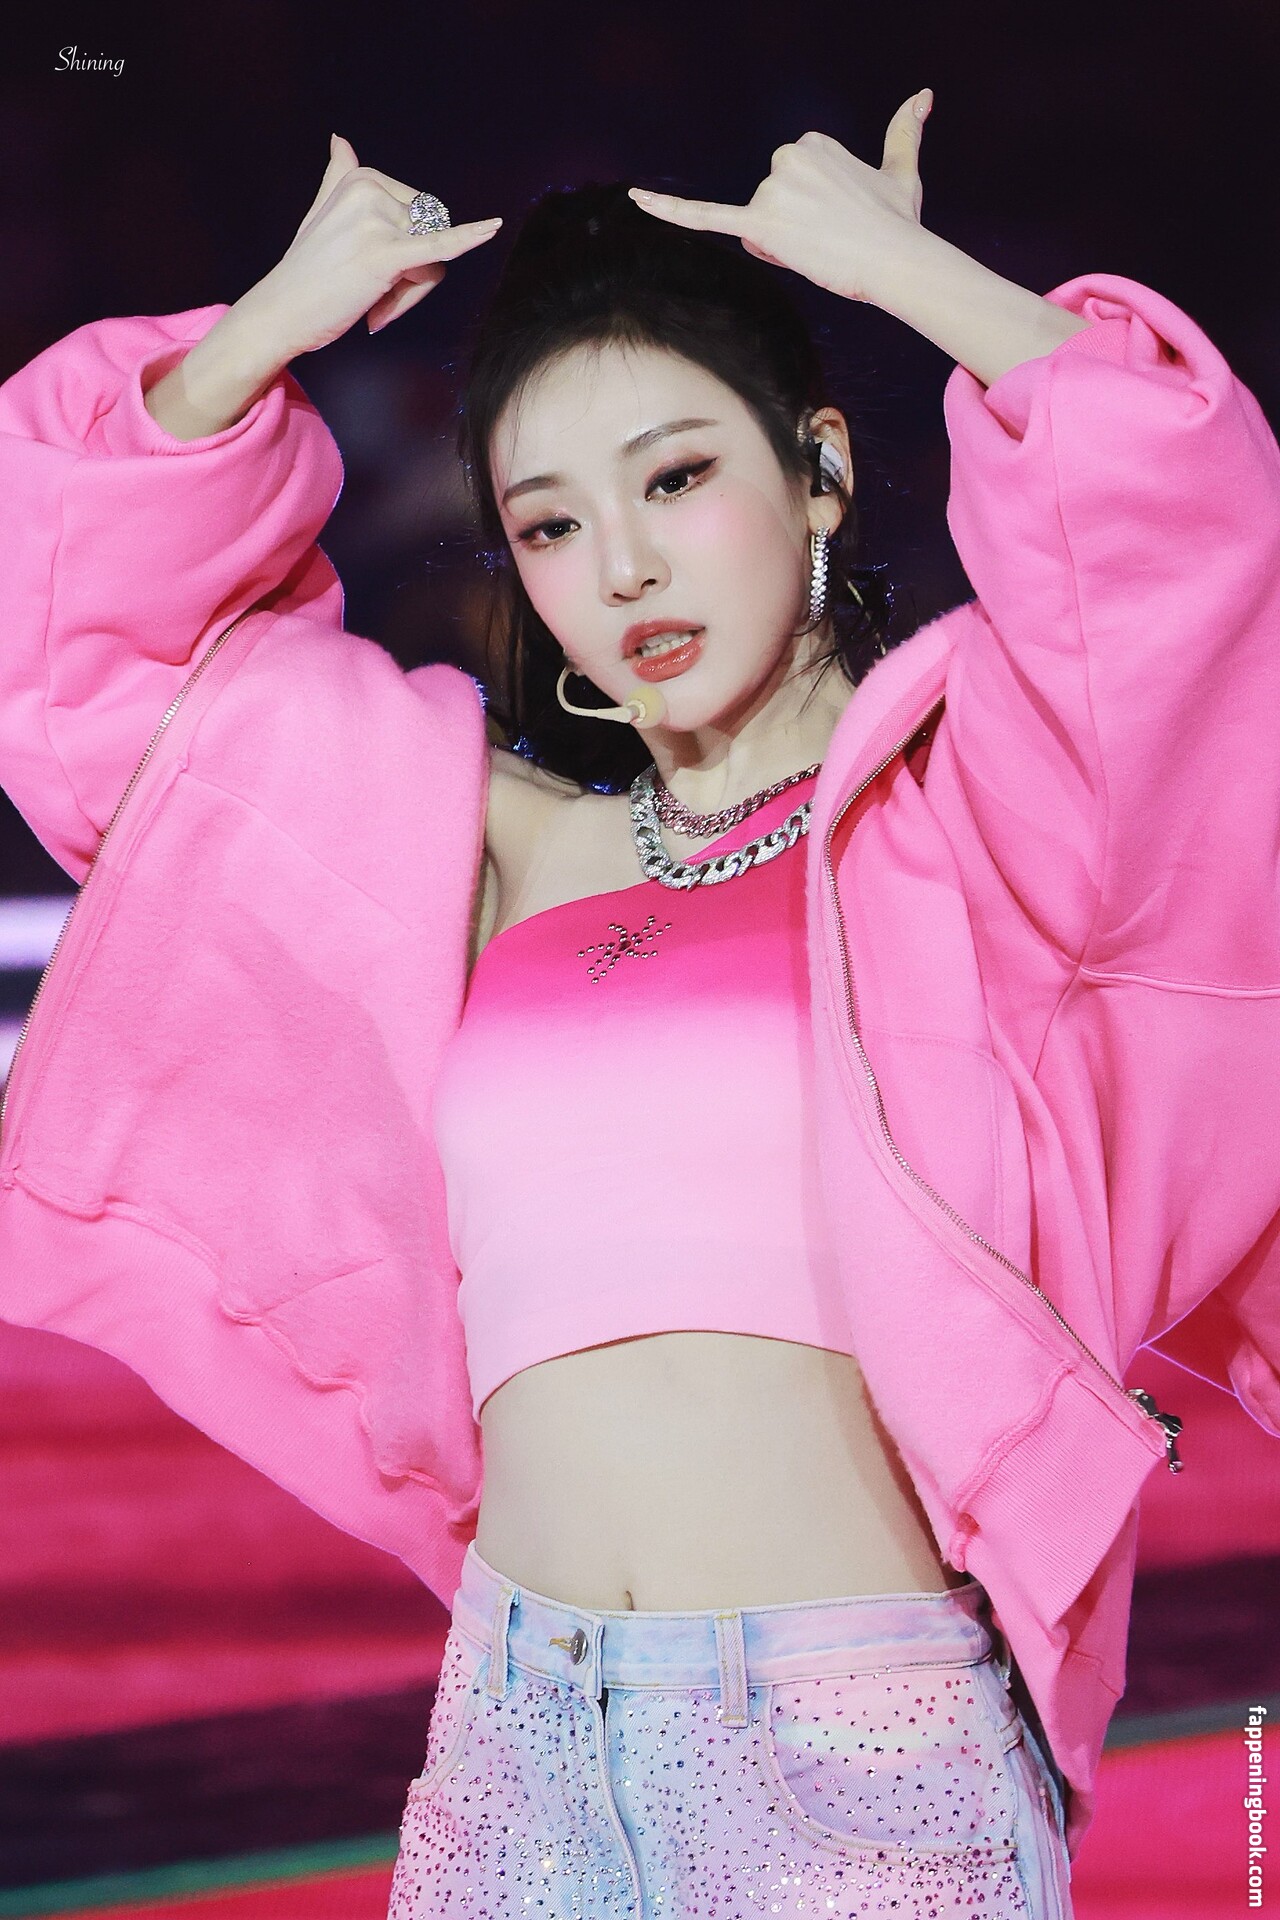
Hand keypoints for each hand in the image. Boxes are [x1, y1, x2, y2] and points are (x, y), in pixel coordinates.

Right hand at [240, 134, 502, 359]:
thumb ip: (336, 176)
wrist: (280, 310)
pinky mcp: (385, 254)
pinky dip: (469, 239)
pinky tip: (493, 227)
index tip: (367, 269)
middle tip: (368, 293)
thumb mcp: (320, 212)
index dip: (406, 251)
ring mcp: (377, 220)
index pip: (419, 214)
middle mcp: (370, 190)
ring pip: (432, 261)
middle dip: (411, 274)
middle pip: (430, 236)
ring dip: (408, 293)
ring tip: (368, 302)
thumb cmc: (305, 271)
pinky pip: (439, 249)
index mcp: (361, 177)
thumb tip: (341, 139)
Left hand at [628, 92, 932, 307]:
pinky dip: (670, 209)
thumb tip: (924, 94)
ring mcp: (773, 189)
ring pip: (756, 226)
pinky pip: (706, 217)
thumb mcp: (901, 169)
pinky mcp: (760, 225)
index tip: (841, 222)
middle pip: (768, 203)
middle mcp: (786, 156)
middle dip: (791, 229)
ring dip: (780, 245)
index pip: (787, 187)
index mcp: (810, 142)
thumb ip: (904, 129)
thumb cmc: (899, 222)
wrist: (898, 259)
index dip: (809, 214)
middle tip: (830, 240)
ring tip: (819, 248)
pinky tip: (637, 198)